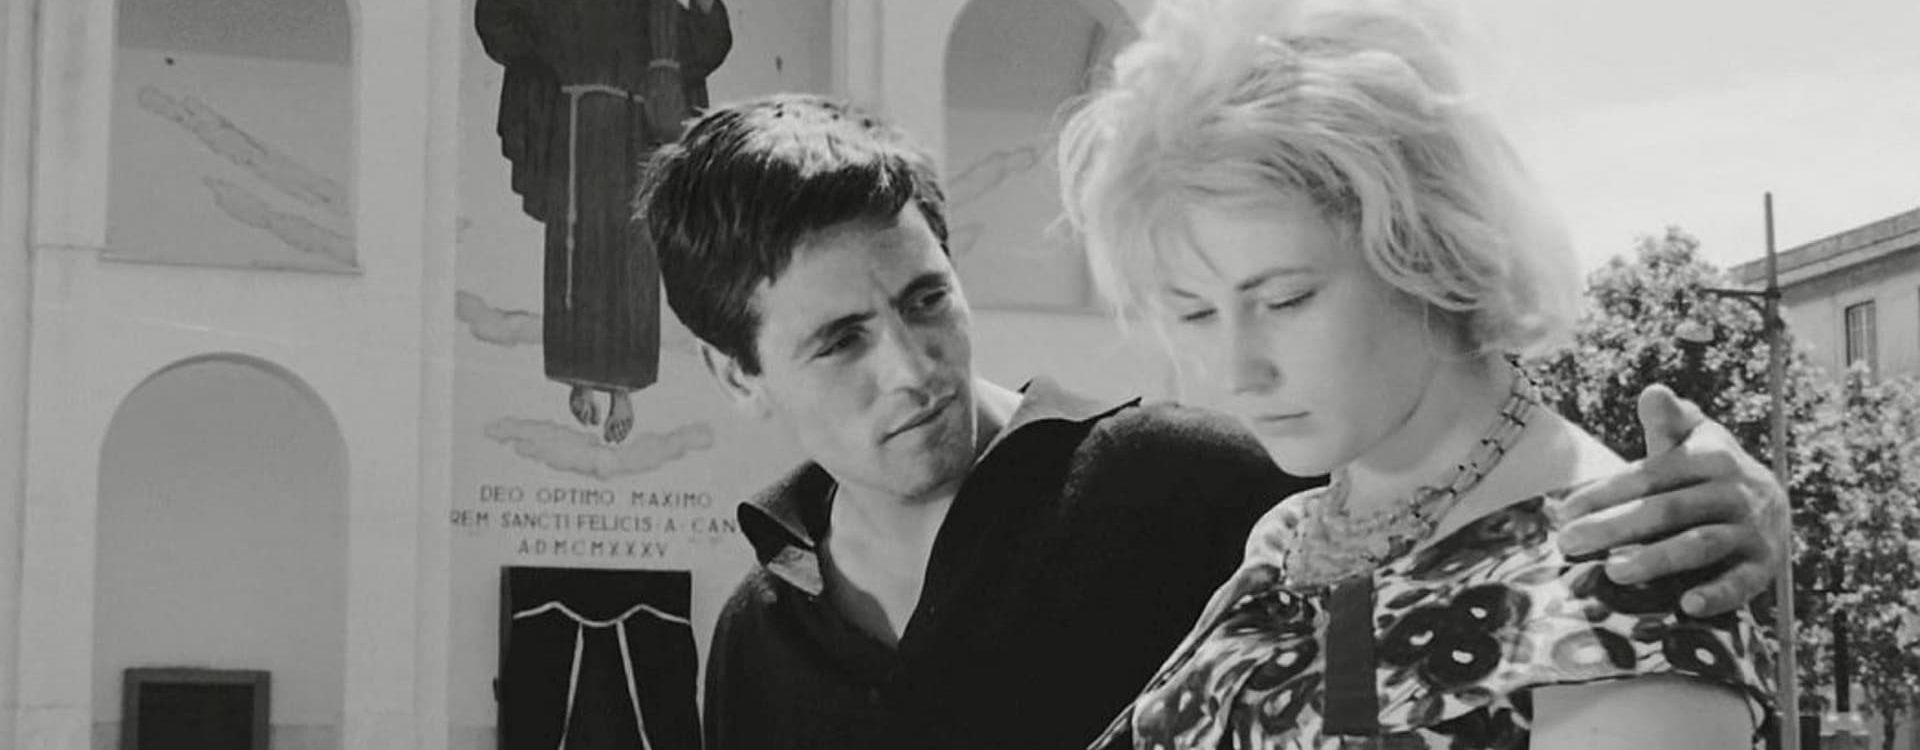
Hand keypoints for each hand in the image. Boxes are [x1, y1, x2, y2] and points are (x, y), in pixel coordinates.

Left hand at [1556, 385, 1787, 616]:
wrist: (1770, 502)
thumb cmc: (1707, 469)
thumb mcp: (1692, 439)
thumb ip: (1669, 419)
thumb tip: (1653, 391)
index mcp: (1712, 458)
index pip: (1650, 476)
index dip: (1605, 492)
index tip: (1563, 511)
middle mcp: (1734, 492)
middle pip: (1668, 510)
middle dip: (1615, 527)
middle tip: (1568, 543)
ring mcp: (1752, 531)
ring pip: (1701, 544)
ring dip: (1658, 559)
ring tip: (1613, 572)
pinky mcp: (1765, 566)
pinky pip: (1742, 583)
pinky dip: (1717, 594)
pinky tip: (1685, 605)